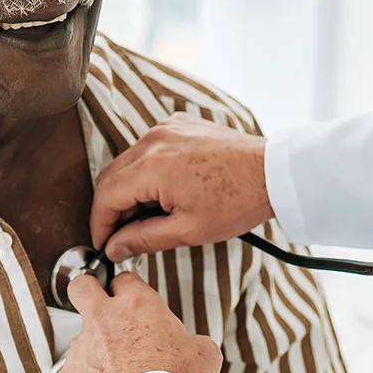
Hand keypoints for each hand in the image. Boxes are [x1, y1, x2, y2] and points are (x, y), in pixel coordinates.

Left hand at [59, 270, 221, 372]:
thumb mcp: (204, 355)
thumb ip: (193, 341)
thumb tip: (192, 346)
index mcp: (138, 306)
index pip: (125, 279)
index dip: (128, 288)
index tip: (132, 299)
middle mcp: (104, 319)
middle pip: (82, 286)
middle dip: (87, 289)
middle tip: (98, 302)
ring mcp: (83, 345)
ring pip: (81, 334)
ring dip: (94, 346)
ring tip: (116, 370)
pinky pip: (77, 368)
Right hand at [89, 114, 271, 258]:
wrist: (273, 172)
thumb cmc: (237, 200)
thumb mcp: (188, 230)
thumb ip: (143, 238)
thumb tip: (115, 247)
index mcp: (152, 166)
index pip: (106, 196)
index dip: (100, 224)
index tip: (104, 244)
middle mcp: (153, 140)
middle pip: (111, 176)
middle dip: (112, 209)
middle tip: (124, 237)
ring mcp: (166, 128)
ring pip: (128, 162)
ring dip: (130, 190)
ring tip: (149, 217)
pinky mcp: (179, 125)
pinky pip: (148, 148)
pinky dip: (147, 171)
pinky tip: (165, 192)